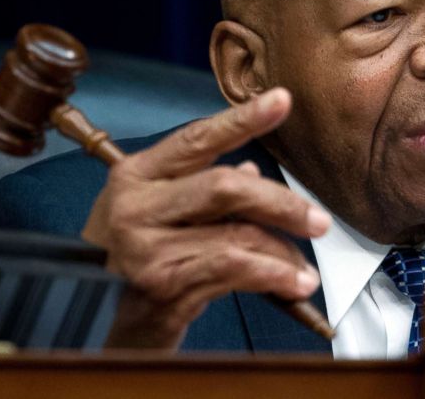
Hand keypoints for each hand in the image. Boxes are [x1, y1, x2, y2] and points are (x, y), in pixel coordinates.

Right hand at [81, 87, 330, 348]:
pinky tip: (292, 285)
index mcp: (136, 174)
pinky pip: (233, 270)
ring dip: (283, 252)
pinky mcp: (160, 285)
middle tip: (318, 221)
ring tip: (306, 271)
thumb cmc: (144, 257)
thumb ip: (205, 190)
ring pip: (237, 235)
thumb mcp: (164, 214)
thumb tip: (252, 172)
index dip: (242, 119)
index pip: (197, 138)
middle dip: (281, 203)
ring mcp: (144, 247)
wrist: (106, 324)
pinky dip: (271, 276)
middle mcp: (134, 205)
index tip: (282, 100)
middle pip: (225, 186)